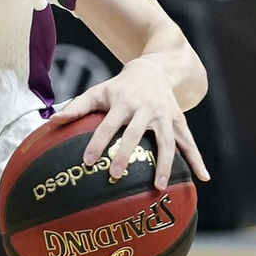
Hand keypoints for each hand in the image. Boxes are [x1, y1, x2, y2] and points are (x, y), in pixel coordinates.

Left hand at [54, 59, 208, 189]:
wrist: (155, 69)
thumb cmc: (120, 87)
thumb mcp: (99, 91)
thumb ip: (77, 107)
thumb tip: (52, 122)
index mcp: (123, 103)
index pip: (108, 124)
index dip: (98, 142)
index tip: (88, 162)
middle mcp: (145, 109)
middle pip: (134, 134)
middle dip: (126, 154)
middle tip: (116, 176)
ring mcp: (165, 115)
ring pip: (166, 141)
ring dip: (165, 164)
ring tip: (160, 186)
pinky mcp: (179, 121)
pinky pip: (190, 143)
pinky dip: (198, 160)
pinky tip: (203, 178)